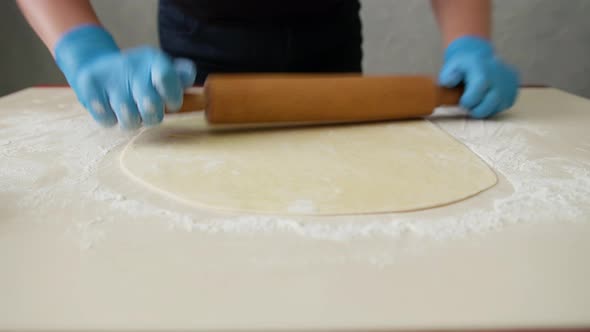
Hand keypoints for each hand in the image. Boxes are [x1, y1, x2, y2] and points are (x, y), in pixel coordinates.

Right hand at [54, 25, 195, 128]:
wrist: (96, 64)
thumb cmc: (139, 76)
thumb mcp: (161, 71)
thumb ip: (180, 77)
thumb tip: (187, 75)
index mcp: (154, 60)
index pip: (167, 79)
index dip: (172, 98)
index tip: (169, 102)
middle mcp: (132, 64)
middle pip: (151, 106)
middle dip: (152, 115)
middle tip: (147, 110)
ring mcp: (109, 75)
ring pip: (129, 119)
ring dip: (131, 120)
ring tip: (129, 107)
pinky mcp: (89, 85)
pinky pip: (107, 120)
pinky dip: (110, 119)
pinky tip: (110, 106)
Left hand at [438, 36, 518, 118]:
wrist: (477, 56)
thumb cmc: (462, 65)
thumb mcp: (450, 67)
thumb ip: (447, 76)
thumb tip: (450, 82)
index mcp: (482, 70)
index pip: (478, 92)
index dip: (468, 101)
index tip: (463, 101)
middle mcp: (499, 75)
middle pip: (491, 103)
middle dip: (477, 109)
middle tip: (470, 104)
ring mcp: (509, 82)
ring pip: (499, 106)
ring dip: (486, 108)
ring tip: (478, 100)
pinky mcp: (514, 89)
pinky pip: (505, 105)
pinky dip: (494, 106)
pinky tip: (487, 98)